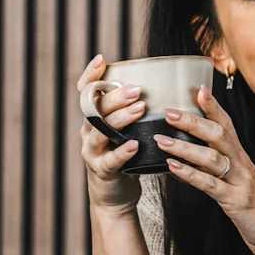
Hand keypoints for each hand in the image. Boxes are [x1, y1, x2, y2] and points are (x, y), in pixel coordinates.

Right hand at [77, 54, 145, 216]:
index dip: (90, 75)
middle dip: (116, 96)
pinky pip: (110, 160)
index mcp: (95, 117)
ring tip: (140, 109)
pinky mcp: (102, 171)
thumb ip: (137, 111)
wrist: (116, 194)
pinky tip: (136, 145)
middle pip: (96, 109)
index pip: (86, 92)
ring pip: (100, 132)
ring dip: (121, 119)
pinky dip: (123, 152)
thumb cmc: (128, 156)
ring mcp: (92, 151)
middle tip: (138, 89)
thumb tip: (168, 86)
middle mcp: (89, 131)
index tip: (102, 60)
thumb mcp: (128, 130)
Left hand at [158, 85, 254, 254]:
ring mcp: (240, 183)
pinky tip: (172, 169)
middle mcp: (243, 166)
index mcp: (243, 159)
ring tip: (161, 140)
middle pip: (218, 135)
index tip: (198, 88)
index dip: (214, 107)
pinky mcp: (236, 202)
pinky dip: (190, 175)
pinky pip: (210, 185)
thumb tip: (198, 158)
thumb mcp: (243, 184)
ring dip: (184, 147)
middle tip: (169, 111)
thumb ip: (224, 169)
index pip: (228, 125)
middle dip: (193, 121)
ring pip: (212, 157)